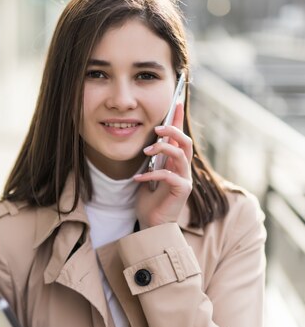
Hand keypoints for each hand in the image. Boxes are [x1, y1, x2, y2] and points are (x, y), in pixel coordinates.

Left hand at [134, 103, 192, 227]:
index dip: (179, 119)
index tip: (176, 102)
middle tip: (156, 128)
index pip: (180, 137)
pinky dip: (152, 174)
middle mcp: (183, 168)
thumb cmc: (149, 202)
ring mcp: (185, 179)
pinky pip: (169, 175)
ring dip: (163, 148)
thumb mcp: (147, 174)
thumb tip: (146, 142)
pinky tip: (138, 179)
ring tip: (146, 151)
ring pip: (181, 154)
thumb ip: (151, 160)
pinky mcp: (182, 190)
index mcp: (175, 162)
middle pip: (186, 141)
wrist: (151, 224)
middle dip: (173, 130)